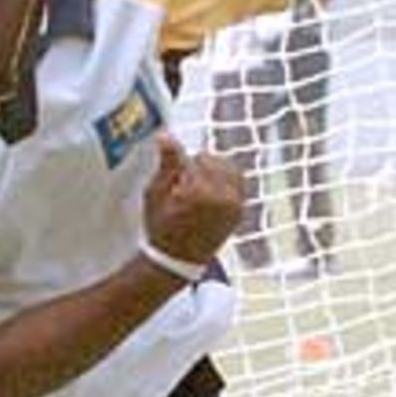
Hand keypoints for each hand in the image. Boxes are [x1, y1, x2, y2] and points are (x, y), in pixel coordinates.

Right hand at [143, 133, 242, 264]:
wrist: (178, 260)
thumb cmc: (161, 229)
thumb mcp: (155, 194)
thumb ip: (167, 163)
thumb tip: (166, 135)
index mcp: (200, 193)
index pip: (191, 159)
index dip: (177, 169)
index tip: (172, 183)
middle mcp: (223, 197)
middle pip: (210, 159)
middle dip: (195, 167)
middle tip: (183, 190)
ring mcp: (235, 204)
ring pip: (226, 166)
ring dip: (211, 171)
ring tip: (196, 191)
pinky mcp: (240, 209)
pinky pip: (236, 179)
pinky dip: (224, 180)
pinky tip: (209, 193)